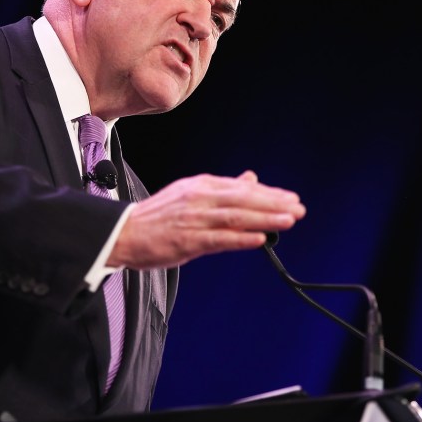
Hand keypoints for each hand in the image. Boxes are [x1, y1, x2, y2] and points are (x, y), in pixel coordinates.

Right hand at [108, 170, 305, 269]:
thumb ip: (221, 189)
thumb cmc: (157, 217)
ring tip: (288, 220)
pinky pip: (218, 239)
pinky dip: (241, 239)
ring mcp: (193, 220)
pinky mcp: (186, 241)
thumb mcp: (189, 194)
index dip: (268, 194)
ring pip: (235, 217)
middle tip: (298, 208)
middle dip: (273, 204)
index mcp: (200, 186)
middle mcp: (198, 199)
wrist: (123, 233)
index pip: (241, 188)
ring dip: (264, 219)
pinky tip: (259, 239)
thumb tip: (250, 180)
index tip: (291, 198)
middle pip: (243, 199)